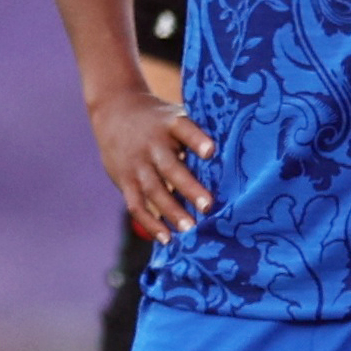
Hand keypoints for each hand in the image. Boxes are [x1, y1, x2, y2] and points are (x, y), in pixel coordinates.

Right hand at [90, 85, 216, 241]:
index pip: (184, 129)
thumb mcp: (175, 116)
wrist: (114, 111)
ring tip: (190, 230)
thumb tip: (236, 160)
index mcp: (170, 124)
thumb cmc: (160, 120)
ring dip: (172, 211)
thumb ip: (197, 135)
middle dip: (188, 188)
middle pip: (170, 167)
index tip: (211, 151)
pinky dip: (151, 224)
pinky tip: (167, 239)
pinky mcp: (125, 180)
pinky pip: (137, 205)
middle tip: (208, 206)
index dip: (196, 140)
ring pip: (154, 190)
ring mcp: (137, 164)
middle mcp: (152, 144)